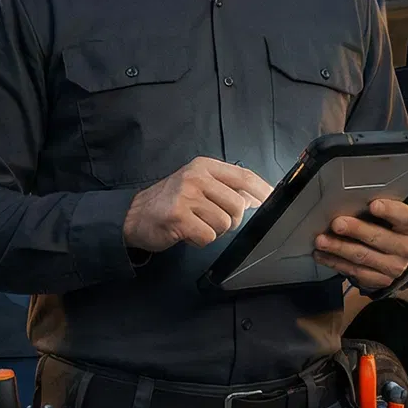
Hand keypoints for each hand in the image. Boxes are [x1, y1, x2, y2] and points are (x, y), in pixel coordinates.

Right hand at [123, 157, 274, 252]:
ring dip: (214, 231)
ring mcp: (185, 196)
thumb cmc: (170, 202)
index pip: (244, 177)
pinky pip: (208, 236)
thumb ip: (226, 189)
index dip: (263, 191)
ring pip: (225, 223)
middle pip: (238, 205)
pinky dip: (201, 240)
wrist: (133, 216)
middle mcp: (195, 177)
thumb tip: (259, 198)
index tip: (274, 202)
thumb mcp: (197, 186)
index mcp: (204, 167)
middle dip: (232, 220)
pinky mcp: (178, 217)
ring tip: (197, 225)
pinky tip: (188, 234)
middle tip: (212, 220)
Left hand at [315, 198, 407, 291]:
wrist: (398, 255)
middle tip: (336, 224)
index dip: (389, 211)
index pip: (404, 218)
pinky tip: (322, 255)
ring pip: (362, 256)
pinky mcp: (380, 280)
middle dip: (356, 230)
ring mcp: (394, 267)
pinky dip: (335, 262)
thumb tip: (348, 199)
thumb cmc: (388, 227)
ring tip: (321, 241)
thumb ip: (376, 208)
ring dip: (339, 248)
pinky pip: (354, 272)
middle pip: (379, 238)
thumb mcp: (390, 216)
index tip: (373, 205)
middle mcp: (406, 249)